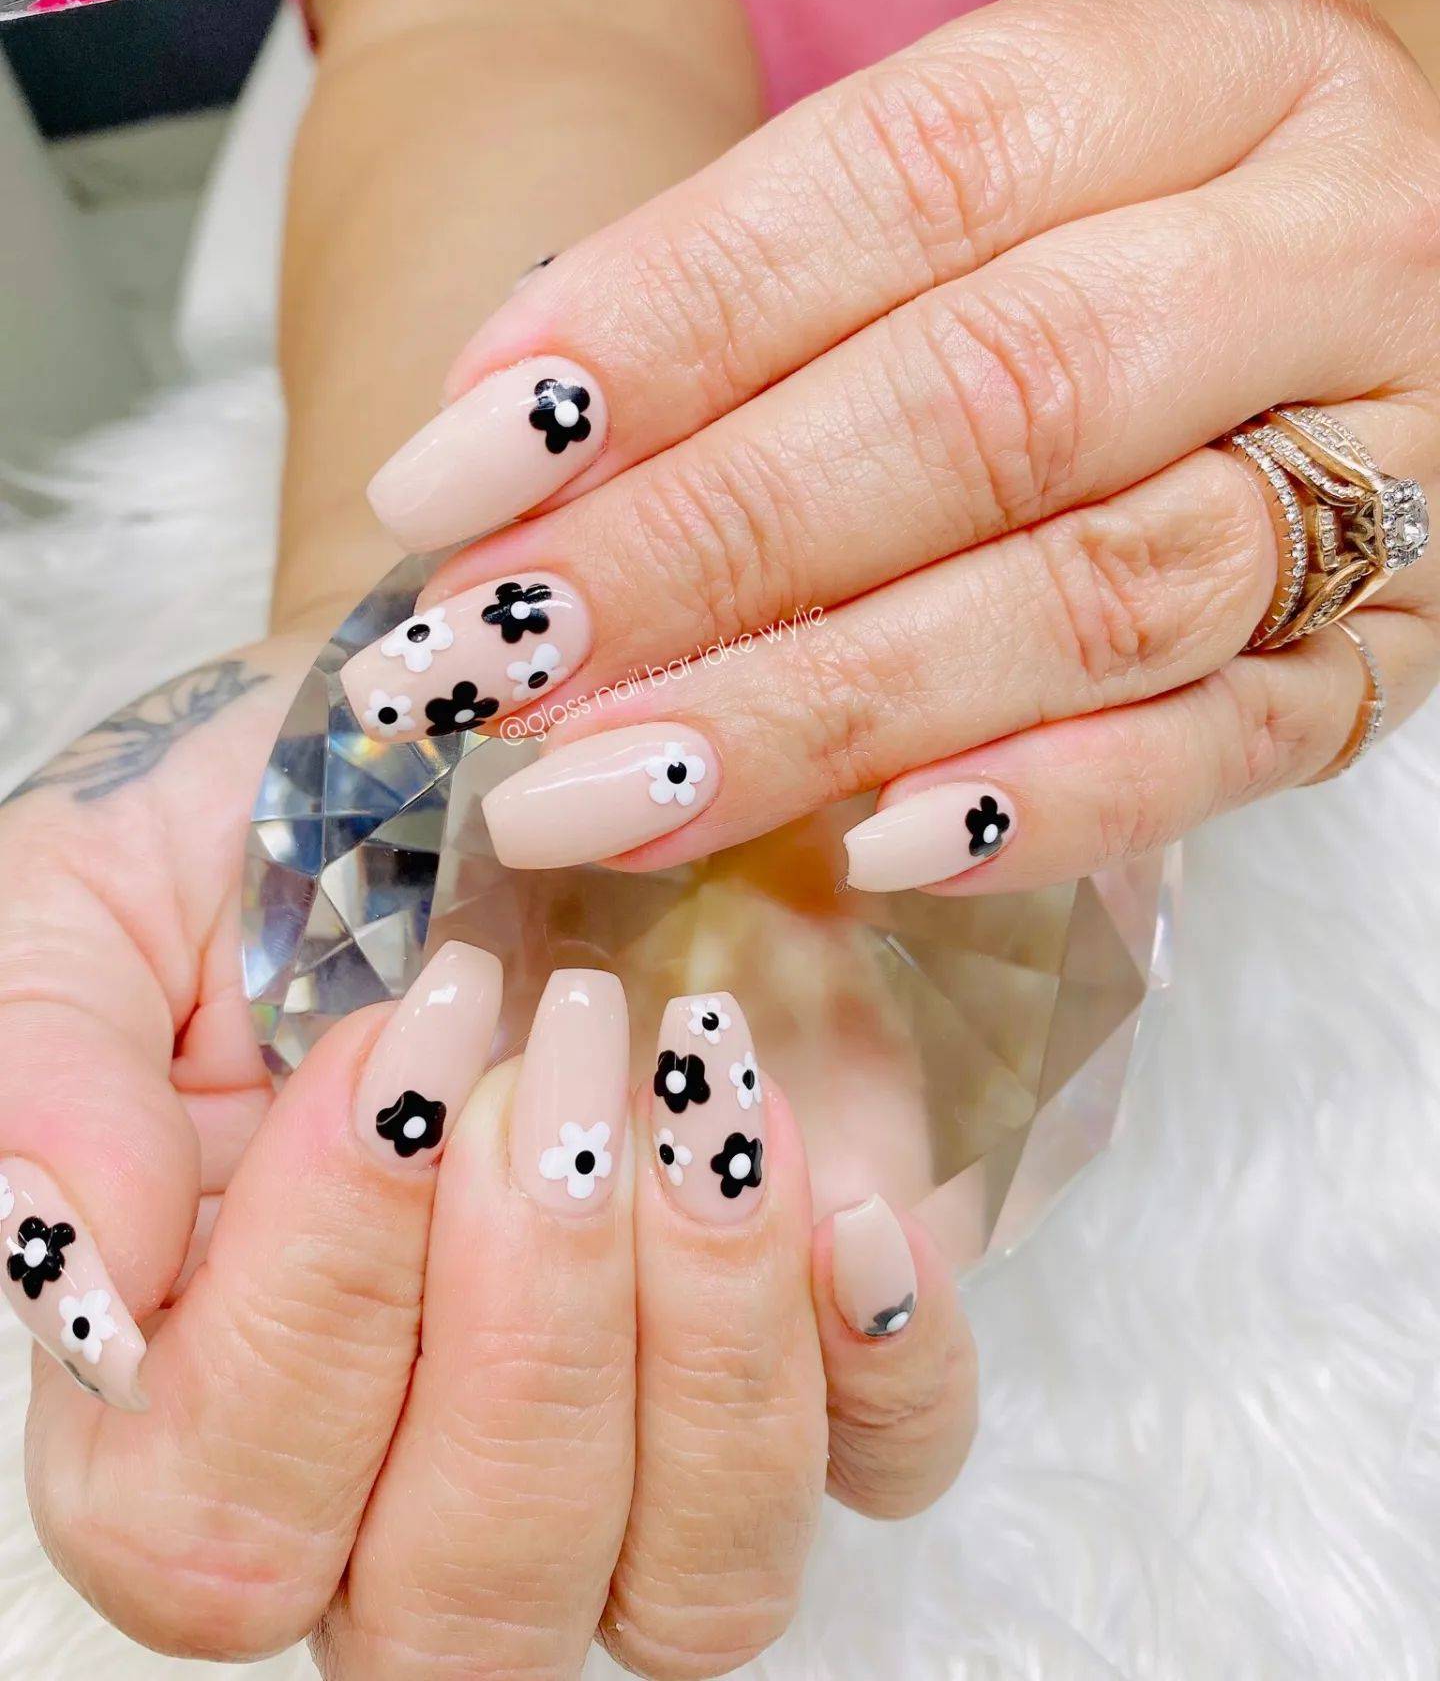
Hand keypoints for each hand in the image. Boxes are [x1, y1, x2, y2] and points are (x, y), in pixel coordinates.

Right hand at [0, 671, 973, 1673]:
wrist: (482, 753)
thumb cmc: (284, 835)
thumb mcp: (103, 895)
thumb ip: (43, 1074)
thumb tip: (73, 1278)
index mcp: (196, 1397)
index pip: (220, 1521)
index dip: (317, 1306)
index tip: (397, 1044)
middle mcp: (417, 1476)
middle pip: (465, 1607)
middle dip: (526, 1327)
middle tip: (558, 1046)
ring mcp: (638, 1434)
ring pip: (694, 1586)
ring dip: (707, 1334)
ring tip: (692, 1067)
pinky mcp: (819, 1348)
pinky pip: (890, 1461)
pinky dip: (888, 1358)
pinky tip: (844, 1194)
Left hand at [351, 0, 1439, 890]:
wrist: (1416, 253)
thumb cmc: (1142, 209)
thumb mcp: (1004, 150)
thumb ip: (787, 273)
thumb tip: (519, 443)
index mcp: (1218, 68)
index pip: (909, 183)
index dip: (665, 325)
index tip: (461, 463)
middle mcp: (1328, 254)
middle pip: (989, 402)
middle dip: (708, 546)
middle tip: (498, 654)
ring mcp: (1386, 470)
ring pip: (1092, 592)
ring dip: (825, 705)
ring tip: (604, 782)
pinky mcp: (1388, 652)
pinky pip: (1235, 745)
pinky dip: (1054, 806)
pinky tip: (876, 848)